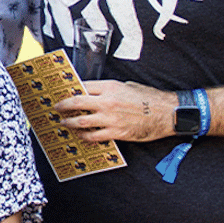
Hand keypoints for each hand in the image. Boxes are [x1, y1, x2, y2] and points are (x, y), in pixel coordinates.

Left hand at [55, 80, 178, 142]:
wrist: (167, 113)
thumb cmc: (148, 97)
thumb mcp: (126, 85)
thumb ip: (109, 89)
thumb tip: (93, 92)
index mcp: (109, 86)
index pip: (82, 86)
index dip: (69, 90)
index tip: (62, 93)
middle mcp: (107, 101)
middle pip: (76, 102)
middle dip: (63, 106)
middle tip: (56, 108)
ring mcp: (111, 118)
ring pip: (81, 121)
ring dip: (70, 123)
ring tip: (64, 123)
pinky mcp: (117, 132)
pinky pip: (94, 136)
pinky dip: (85, 136)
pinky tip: (81, 136)